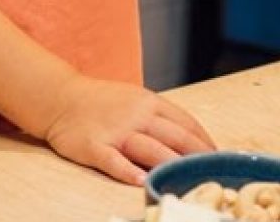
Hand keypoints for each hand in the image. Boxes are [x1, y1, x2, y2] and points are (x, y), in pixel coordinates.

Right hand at [42, 75, 215, 185]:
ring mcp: (115, 131)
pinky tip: (141, 181)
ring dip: (170, 164)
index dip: (205, 142)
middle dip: (197, 156)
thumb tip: (191, 140)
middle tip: (212, 173)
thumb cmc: (102, 102)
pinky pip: (113, 161)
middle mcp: (136, 115)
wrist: (61, 97)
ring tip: (187, 179)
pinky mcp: (94, 146)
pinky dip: (128, 171)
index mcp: (149, 103)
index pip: (186, 123)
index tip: (218, 158)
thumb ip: (161, 118)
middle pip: (174, 137)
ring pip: (149, 149)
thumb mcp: (135, 99)